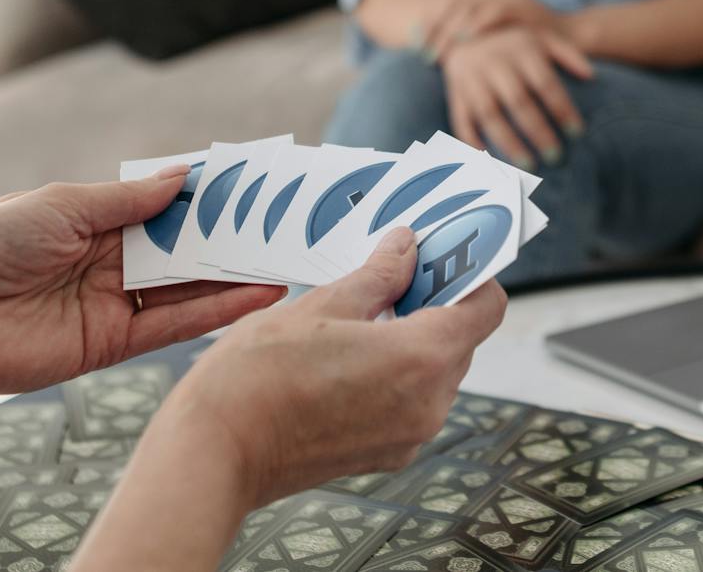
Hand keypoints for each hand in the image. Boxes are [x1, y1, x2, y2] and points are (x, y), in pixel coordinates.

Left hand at [0, 168, 285, 397]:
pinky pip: (174, 325)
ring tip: (286, 260)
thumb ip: (127, 200)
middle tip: (286, 225)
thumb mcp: (62, 205)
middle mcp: (108, 261)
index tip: (254, 184)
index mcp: (92, 220)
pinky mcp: (111, 345)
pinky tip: (256, 294)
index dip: (206, 196)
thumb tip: (183, 178)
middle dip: (231, 235)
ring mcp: (112, 303)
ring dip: (236, 274)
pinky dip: (216, 309)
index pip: (162, 205)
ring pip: (188, 286)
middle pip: (183, 247)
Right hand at [154, 227, 507, 507]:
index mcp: (424, 358)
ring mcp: (408, 436)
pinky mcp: (384, 455)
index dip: (470, 275)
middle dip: (433, 304)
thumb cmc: (260, 376)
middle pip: (460, 340)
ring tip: (358, 318)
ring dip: (410, 341)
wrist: (214, 453)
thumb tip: (406, 247)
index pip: (487, 308)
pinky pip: (409, 403)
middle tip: (390, 276)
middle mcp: (430, 404)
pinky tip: (346, 358)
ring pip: (434, 372)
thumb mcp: (323, 304)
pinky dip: (393, 376)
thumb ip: (379, 276)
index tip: (441, 257)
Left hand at [422, 0, 555, 59]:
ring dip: (449, 32)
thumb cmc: (525, 36)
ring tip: (436, 54)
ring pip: (468, 6)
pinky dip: (475, 28)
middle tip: (420, 50)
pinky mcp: (522, 7)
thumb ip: (466, 13)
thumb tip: (435, 1)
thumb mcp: (492, 24)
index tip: (414, 40)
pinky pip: (493, 13)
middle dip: (433, 25)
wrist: (568, 41)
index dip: (428, 15)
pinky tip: (462, 43)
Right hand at [443, 23, 592, 168]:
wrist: (464, 32)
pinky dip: (472, 142)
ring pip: (490, 114)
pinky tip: (490, 161)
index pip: (545, 83)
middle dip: (537, 131)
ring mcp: (471, 78)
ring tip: (528, 166)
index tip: (577, 133)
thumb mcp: (541, 38)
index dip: (561, 108)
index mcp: (520, 50)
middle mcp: (494, 63)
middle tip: (556, 157)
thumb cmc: (513, 42)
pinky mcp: (456, 93)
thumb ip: (568, 53)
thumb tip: (591, 76)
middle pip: (518, 101)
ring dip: (508, 142)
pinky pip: (462, 120)